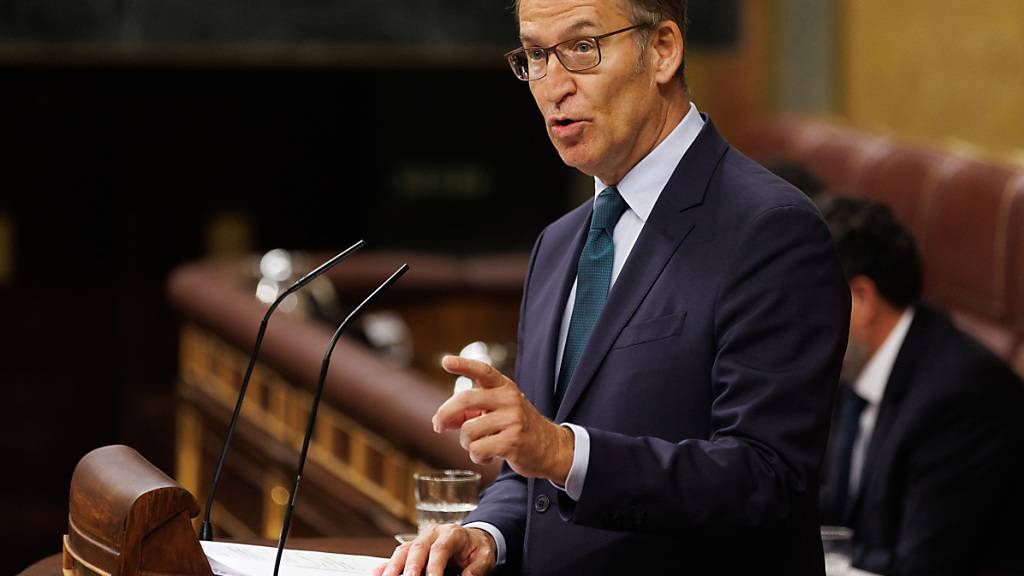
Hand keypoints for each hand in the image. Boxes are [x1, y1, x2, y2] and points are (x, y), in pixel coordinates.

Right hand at [373, 524, 495, 575]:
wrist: (473, 539)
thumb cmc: (477, 549)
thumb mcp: (484, 558)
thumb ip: (475, 570)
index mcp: (453, 533)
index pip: (440, 548)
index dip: (435, 565)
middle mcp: (434, 533)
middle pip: (418, 547)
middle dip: (410, 566)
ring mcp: (421, 538)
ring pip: (404, 550)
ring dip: (394, 566)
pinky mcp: (413, 547)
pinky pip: (399, 554)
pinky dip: (388, 565)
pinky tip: (378, 573)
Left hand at [433, 355, 573, 482]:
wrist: (551, 448)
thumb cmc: (518, 428)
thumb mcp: (499, 412)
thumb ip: (472, 412)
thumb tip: (443, 420)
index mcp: (505, 388)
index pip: (483, 371)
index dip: (463, 365)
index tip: (445, 361)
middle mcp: (509, 400)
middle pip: (465, 400)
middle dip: (445, 414)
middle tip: (438, 426)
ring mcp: (512, 420)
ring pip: (468, 430)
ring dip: (466, 443)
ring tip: (480, 445)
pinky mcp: (512, 442)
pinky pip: (477, 449)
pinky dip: (477, 456)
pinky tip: (488, 455)